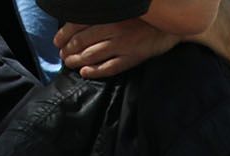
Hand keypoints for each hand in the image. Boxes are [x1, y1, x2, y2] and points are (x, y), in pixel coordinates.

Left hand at [55, 18, 176, 77]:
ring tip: (70, 63)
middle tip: (62, 55)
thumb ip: (105, 14)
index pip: (79, 24)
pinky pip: (109, 67)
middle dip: (68, 50)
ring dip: (77, 61)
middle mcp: (113, 28)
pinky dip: (95, 71)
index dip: (64, 34)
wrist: (172, 24)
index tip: (57, 41)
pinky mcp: (132, 58)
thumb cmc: (146, 16)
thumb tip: (82, 21)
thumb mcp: (123, 9)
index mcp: (109, 14)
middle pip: (82, 41)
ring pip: (92, 55)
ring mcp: (122, 45)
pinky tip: (85, 73)